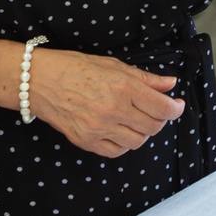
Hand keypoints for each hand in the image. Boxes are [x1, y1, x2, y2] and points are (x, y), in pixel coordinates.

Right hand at [25, 48, 185, 158]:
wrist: (39, 81)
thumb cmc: (75, 67)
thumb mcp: (114, 65)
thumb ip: (146, 78)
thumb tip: (170, 84)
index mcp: (123, 87)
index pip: (162, 107)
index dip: (176, 108)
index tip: (177, 105)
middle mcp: (113, 109)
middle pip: (153, 126)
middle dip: (160, 119)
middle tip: (156, 110)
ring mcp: (99, 128)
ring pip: (137, 141)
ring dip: (143, 132)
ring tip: (136, 119)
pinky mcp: (86, 141)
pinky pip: (117, 151)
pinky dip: (124, 143)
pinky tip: (120, 130)